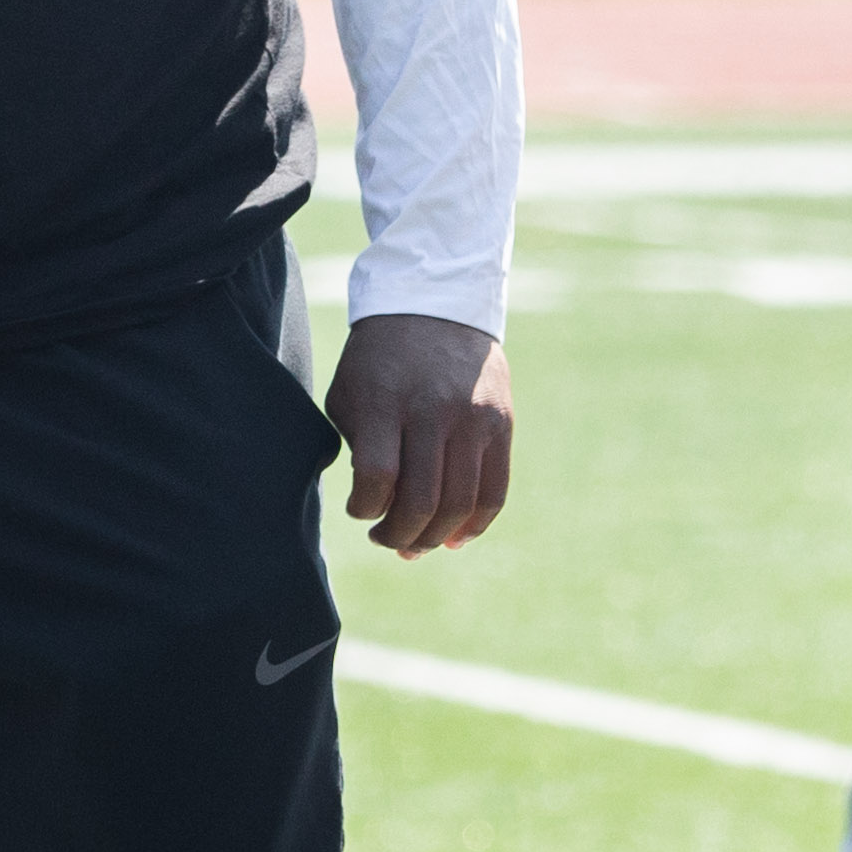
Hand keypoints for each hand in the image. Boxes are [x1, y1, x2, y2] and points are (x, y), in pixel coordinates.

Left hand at [325, 312, 512, 554]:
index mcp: (386, 401)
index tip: (357, 510)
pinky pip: (495, 492)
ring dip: (435, 538)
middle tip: (385, 540)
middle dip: (398, 535)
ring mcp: (473, 418)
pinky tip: (455, 539)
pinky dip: (475, 525)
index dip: (363, 510)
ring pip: (460, 504)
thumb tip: (380, 508)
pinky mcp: (501, 424)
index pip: (377, 478)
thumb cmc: (379, 362)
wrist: (434, 306)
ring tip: (415, 544)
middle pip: (421, 500)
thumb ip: (359, 450)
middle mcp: (433, 410)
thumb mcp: (350, 395)